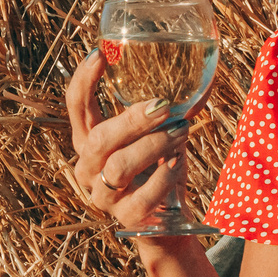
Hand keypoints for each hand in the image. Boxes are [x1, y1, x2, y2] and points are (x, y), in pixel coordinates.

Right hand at [64, 46, 204, 240]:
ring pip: (118, 166)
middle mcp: (88, 168)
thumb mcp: (159, 136)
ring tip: (181, 132)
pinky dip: (165, 175)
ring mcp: (104, 196)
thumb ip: (169, 112)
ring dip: (154, 145)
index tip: (100, 54)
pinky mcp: (126, 218)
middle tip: (164, 105)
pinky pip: (143, 196)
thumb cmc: (161, 169)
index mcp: (89, 142)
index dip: (83, 81)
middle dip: (133, 119)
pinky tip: (178, 161)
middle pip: (99, 139)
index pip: (76, 108)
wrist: (168, 222)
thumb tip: (201, 76)